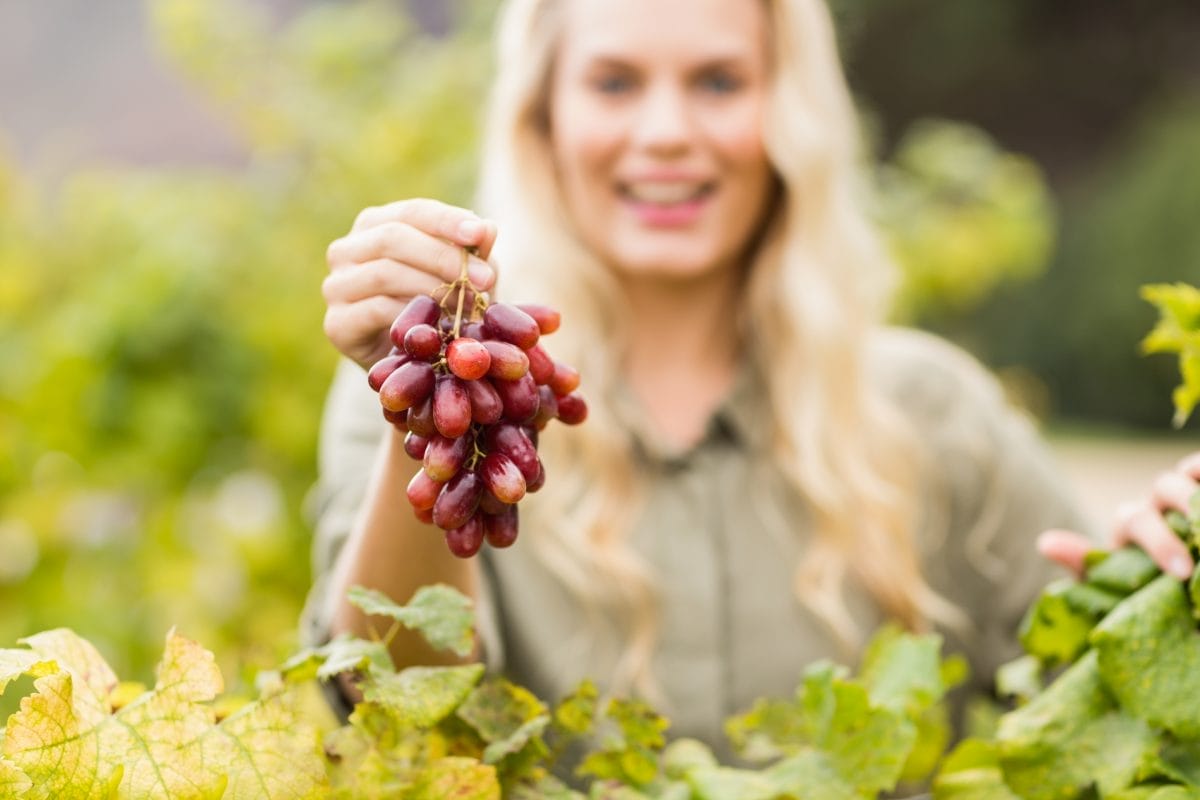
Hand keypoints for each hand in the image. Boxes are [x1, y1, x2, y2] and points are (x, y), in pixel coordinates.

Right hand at [322, 199, 498, 369]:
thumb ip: (472, 253)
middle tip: (484, 279)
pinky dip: (413, 314)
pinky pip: (376, 309)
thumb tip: (488, 228)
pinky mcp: (337, 323)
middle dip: (444, 257)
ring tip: (469, 304)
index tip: (479, 234)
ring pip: (385, 273)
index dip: (446, 220)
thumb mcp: (462, 276)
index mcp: (375, 225)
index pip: (412, 212)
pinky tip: (440, 324)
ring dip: (433, 287)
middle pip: (393, 238)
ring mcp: (336, 286)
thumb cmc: (440, 307)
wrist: (414, 362)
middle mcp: (347, 250)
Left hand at [1039, 451, 1199, 579]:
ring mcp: (1189, 494)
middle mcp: (1161, 500)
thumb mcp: (1114, 586)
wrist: (1170, 592)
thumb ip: (1086, 566)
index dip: (1158, 542)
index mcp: (1134, 521)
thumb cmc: (1141, 588)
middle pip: (1166, 486)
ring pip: (1193, 473)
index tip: (1180, 572)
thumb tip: (1045, 542)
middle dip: (1186, 504)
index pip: (1137, 519)